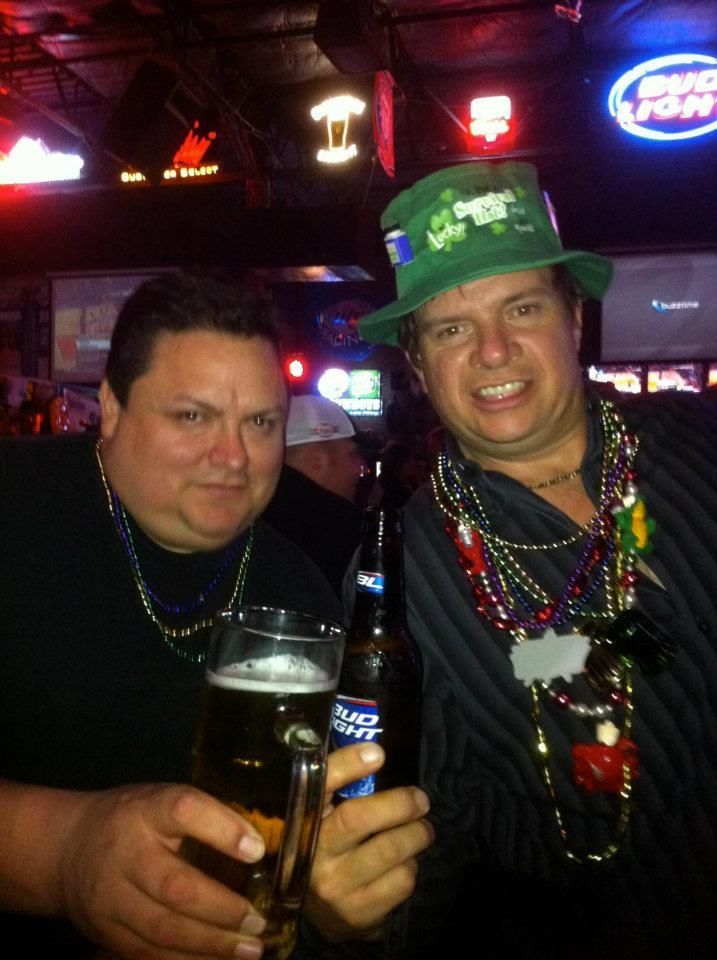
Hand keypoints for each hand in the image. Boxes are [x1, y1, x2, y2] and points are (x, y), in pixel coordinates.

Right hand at [57, 783, 267, 958]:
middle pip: (175, 885)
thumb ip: (202, 818)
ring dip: (212, 944)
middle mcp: (126, 852)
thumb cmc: (133, 820)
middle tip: (258, 921)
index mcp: (147, 809)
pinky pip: (148, 954)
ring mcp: (110, 897)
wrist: (68, 848)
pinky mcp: (104, 931)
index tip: (257, 851)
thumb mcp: (161, 801)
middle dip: (222, 909)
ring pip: (163, 928)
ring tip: (250, 949)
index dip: (223, 830)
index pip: (184, 810)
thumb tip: (260, 848)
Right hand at [304, 744, 433, 942]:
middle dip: (399, 804)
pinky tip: (405, 865)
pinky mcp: (356, 913)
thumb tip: (377, 751)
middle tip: (421, 800)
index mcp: (301, 818)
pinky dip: (411, 868)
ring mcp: (332, 885)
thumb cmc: (331, 848)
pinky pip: (400, 881)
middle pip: (358, 817)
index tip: (377, 753)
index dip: (347, 765)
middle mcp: (310, 852)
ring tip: (423, 830)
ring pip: (388, 849)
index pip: (319, 784)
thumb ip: (341, 787)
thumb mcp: (325, 817)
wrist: (321, 916)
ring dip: (417, 835)